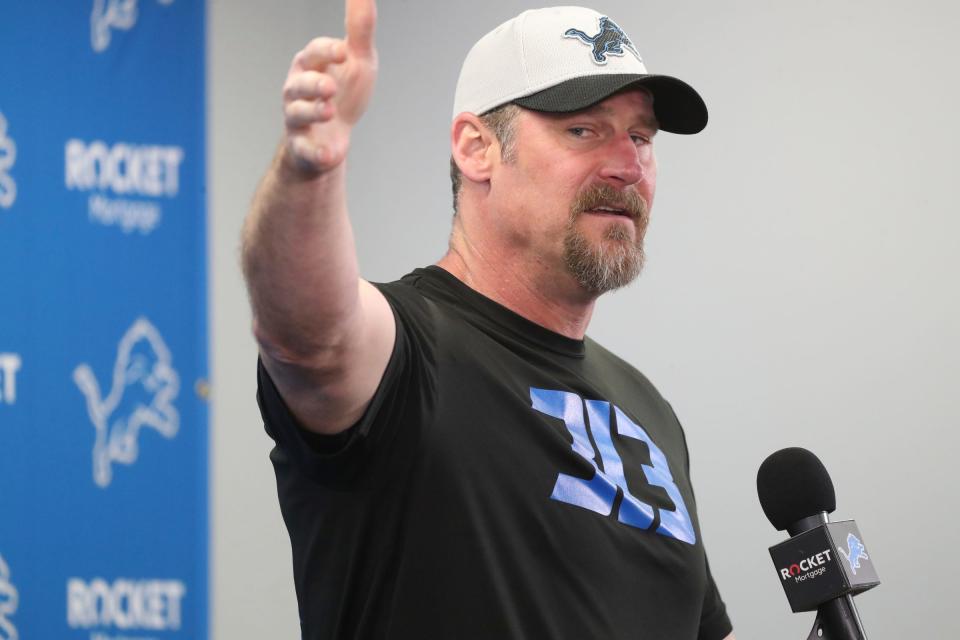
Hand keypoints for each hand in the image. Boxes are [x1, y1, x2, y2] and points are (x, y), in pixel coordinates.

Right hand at [281, 0, 376, 174]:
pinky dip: (317, 152)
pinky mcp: (304, 148)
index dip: (327, 51)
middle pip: (298, 84)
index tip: (344, 50)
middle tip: (331, 87)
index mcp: (311, 65)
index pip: (314, 53)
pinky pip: (305, 150)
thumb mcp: (356, 59)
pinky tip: (330, 155)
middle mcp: (298, 90)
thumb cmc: (344, 93)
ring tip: (330, 112)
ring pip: (297, 114)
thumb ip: (359, 27)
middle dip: (313, 84)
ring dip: (312, 112)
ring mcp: (298, 120)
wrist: (332, 139)